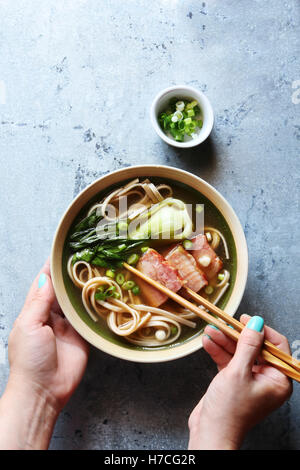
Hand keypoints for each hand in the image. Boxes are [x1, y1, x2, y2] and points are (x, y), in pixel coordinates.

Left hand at [0, 259, 88, 448]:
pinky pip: (91, 317)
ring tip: (97, 269)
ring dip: (85, 288)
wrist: (44, 390)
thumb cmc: (29, 359)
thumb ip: (39, 301)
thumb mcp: (29, 325)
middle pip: (63, 290)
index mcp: (35, 310)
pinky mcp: (83, 335)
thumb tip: (45, 277)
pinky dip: (96, 305)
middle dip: (71, 274)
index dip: (51, 267)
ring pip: (78, 301)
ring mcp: (69, 325)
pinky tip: (104, 293)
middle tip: (86, 256)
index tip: (62, 251)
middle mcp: (52, 315)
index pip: (44, 283)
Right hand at [188, 315, 292, 449]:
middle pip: (255, 348)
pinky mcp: (234, 382)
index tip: (246, 319)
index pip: (275, 347)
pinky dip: (219, 351)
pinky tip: (208, 342)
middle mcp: (267, 380)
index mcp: (278, 380)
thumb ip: (248, 345)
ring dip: (224, 341)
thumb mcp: (238, 372)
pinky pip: (229, 361)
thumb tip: (257, 323)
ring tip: (211, 330)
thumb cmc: (229, 410)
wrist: (210, 433)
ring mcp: (250, 381)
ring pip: (239, 353)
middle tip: (224, 323)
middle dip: (237, 335)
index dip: (261, 331)